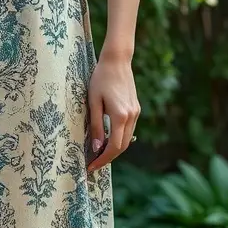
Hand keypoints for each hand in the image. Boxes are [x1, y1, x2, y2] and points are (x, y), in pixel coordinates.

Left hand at [86, 53, 139, 172]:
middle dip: (108, 157)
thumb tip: (96, 148)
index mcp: (120, 116)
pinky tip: (108, 139)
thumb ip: (97, 126)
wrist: (116, 61)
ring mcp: (136, 113)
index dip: (103, 159)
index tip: (91, 167)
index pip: (114, 147)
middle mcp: (131, 116)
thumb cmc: (100, 79)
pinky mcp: (136, 108)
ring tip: (98, 154)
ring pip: (127, 139)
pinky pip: (129, 129)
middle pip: (123, 146)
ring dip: (114, 149)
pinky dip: (119, 138)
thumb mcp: (93, 102)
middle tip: (93, 164)